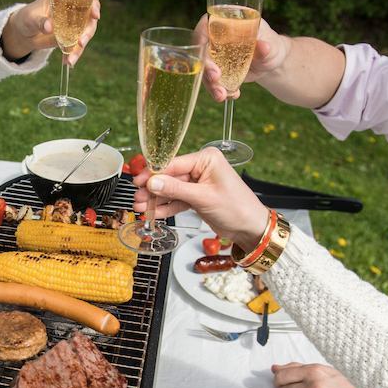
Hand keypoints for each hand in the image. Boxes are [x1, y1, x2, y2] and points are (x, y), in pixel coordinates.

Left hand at [2, 0, 100, 65]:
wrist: (23, 34)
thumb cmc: (26, 18)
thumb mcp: (30, 18)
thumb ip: (40, 21)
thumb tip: (49, 27)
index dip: (93, 4)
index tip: (95, 15)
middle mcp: (72, 10)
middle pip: (88, 19)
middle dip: (87, 32)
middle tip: (81, 43)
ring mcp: (72, 25)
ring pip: (84, 35)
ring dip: (80, 48)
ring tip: (71, 60)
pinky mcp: (70, 38)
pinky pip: (76, 46)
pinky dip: (73, 54)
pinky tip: (67, 62)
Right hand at [131, 147, 267, 248]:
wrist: (250, 228)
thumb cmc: (236, 208)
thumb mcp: (203, 197)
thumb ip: (176, 189)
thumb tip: (153, 182)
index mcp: (206, 159)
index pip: (173, 163)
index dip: (154, 174)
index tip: (138, 181)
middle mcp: (201, 168)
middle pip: (169, 177)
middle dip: (152, 190)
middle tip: (137, 199)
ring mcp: (198, 183)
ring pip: (171, 190)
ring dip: (156, 200)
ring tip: (141, 208)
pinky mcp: (197, 196)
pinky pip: (177, 200)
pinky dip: (166, 207)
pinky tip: (154, 213)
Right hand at [194, 15, 287, 102]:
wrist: (270, 63)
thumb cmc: (272, 46)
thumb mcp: (272, 46)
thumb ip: (267, 46)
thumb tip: (264, 47)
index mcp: (227, 23)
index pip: (207, 24)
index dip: (201, 35)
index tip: (203, 47)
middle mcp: (216, 39)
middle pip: (202, 51)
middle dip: (206, 66)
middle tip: (216, 78)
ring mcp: (215, 57)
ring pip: (204, 70)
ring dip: (211, 84)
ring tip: (222, 95)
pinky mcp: (217, 72)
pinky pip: (213, 82)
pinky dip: (220, 91)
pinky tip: (232, 95)